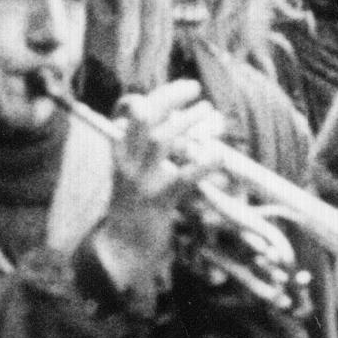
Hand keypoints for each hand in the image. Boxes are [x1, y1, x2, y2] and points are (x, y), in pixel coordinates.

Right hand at [82, 79, 221, 314]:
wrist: (121, 248)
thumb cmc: (134, 207)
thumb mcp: (134, 172)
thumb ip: (150, 148)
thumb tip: (185, 122)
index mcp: (119, 152)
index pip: (125, 111)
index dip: (149, 94)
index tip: (175, 91)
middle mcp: (127, 162)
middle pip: (145, 116)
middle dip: (171, 96)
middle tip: (195, 88)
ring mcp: (142, 181)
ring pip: (163, 140)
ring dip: (189, 122)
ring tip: (210, 114)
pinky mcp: (158, 201)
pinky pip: (184, 178)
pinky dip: (204, 164)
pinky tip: (218, 156)